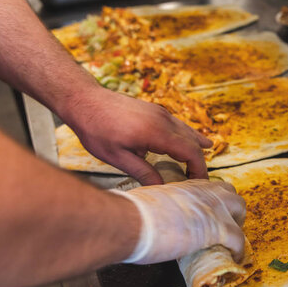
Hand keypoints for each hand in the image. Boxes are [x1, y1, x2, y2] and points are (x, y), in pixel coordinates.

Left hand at [60, 86, 212, 184]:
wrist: (84, 99)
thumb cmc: (96, 129)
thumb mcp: (117, 157)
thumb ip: (143, 172)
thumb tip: (161, 188)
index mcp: (157, 133)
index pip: (190, 152)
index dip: (199, 169)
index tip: (200, 183)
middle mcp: (163, 120)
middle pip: (193, 143)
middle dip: (199, 162)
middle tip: (199, 180)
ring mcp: (160, 113)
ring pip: (188, 132)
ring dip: (196, 148)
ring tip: (203, 162)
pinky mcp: (155, 110)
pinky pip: (179, 125)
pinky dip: (188, 137)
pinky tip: (194, 140)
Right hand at [113, 179, 245, 263]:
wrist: (129, 221)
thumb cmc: (131, 214)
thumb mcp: (150, 201)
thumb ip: (161, 206)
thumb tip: (157, 217)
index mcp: (186, 186)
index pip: (211, 188)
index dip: (214, 202)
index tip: (211, 215)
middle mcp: (204, 192)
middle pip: (231, 195)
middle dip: (232, 211)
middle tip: (224, 228)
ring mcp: (213, 208)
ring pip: (240, 210)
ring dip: (238, 226)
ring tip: (231, 243)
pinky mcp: (217, 228)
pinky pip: (238, 239)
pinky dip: (239, 251)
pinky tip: (234, 259)